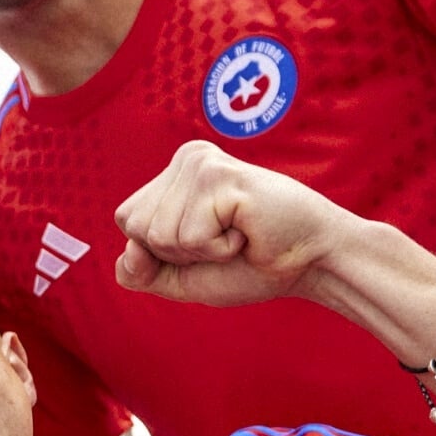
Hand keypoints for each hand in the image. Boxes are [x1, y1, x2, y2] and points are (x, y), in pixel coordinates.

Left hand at [114, 140, 351, 306]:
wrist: (308, 264)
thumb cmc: (248, 266)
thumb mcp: (179, 276)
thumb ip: (140, 272)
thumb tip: (127, 252)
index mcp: (172, 174)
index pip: (126, 220)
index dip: (158, 249)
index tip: (205, 241)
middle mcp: (185, 159)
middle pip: (136, 226)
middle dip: (177, 251)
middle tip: (223, 237)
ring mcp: (201, 164)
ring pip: (159, 233)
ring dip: (201, 250)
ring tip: (236, 233)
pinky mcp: (220, 177)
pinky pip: (189, 237)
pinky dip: (219, 249)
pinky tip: (246, 230)